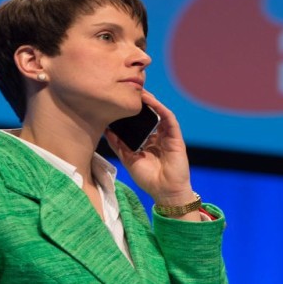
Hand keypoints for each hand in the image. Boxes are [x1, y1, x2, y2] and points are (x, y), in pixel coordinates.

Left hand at [104, 91, 195, 207]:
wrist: (165, 192)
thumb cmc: (148, 179)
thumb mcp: (129, 160)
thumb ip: (119, 146)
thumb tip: (106, 131)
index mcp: (148, 142)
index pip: (140, 123)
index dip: (132, 112)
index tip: (120, 102)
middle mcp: (159, 137)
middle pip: (150, 115)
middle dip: (141, 103)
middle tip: (129, 91)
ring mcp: (168, 136)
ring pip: (160, 113)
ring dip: (151, 102)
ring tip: (139, 92)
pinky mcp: (176, 137)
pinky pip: (169, 119)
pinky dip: (160, 108)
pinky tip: (151, 101)